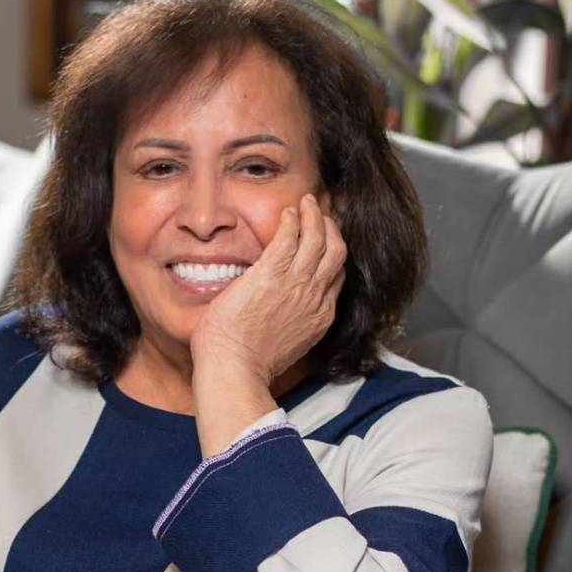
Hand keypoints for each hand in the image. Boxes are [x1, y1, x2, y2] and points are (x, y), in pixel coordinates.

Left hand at [190, 192, 346, 381]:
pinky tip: (288, 212)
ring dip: (314, 216)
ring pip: (318, 239)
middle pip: (336, 253)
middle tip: (322, 215)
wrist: (235, 368)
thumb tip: (281, 316)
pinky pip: (290, 236)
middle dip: (332, 229)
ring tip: (307, 203)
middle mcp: (315, 298)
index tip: (325, 243)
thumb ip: (290, 325)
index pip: (335, 278)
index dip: (333, 256)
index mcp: (319, 318)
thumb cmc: (248, 365)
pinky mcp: (272, 274)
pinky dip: (293, 220)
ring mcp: (296, 284)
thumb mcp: (284, 346)